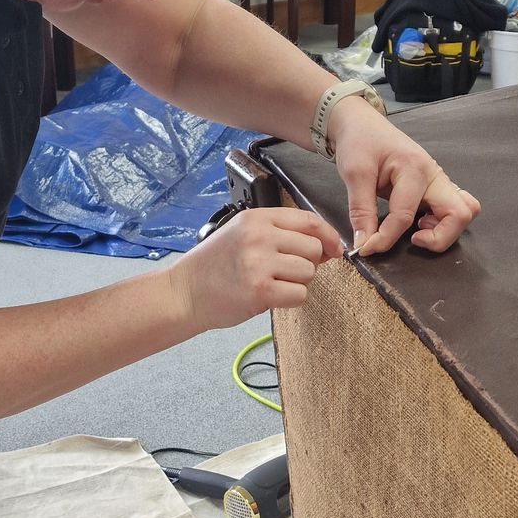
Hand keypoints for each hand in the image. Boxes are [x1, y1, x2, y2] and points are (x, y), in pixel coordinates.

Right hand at [172, 207, 343, 332]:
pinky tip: (269, 296)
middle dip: (307, 262)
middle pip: (313, 247)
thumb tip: (325, 246)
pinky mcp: (260, 291)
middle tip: (284, 271)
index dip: (328, 236)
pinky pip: (299, 294)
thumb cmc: (214, 266)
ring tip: (271, 283)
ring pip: (308, 272)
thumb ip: (280, 234)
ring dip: (297, 282)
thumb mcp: (242, 234)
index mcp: (256, 218)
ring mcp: (259, 263)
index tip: (333, 248)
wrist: (184, 292)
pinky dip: (290, 299)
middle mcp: (259, 236)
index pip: (309, 220)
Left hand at [328, 100, 479, 256]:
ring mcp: (438, 181)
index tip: (366, 249)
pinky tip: (418, 222)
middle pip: (459, 214)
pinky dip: (442, 222)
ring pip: (462, 211)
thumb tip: (365, 244)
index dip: (384, 239)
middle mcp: (434, 175)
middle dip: (438, 238)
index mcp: (414, 169)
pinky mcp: (435, 187)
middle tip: (411, 240)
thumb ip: (361, 211)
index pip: (405, 217)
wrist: (361, 124)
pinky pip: (453, 208)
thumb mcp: (354, 174)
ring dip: (444, 229)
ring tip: (416, 230)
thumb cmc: (359, 143)